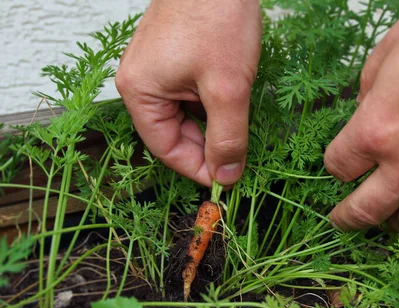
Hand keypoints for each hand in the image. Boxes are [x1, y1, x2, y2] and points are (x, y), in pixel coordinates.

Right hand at [116, 0, 261, 185]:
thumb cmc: (216, 16)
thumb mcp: (227, 88)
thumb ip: (227, 137)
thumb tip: (225, 176)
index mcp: (140, 92)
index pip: (166, 150)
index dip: (198, 169)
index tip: (227, 180)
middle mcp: (142, 83)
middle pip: (175, 134)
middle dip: (208, 147)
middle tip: (239, 156)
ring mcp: (158, 70)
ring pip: (187, 117)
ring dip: (213, 126)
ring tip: (239, 123)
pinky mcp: (176, 60)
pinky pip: (192, 96)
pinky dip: (213, 106)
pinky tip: (232, 103)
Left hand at [324, 0, 398, 233]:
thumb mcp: (398, 44)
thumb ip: (371, 81)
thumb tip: (366, 105)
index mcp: (377, 132)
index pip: (339, 165)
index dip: (337, 164)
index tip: (342, 164)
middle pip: (365, 211)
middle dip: (348, 217)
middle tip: (342, 220)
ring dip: (397, 220)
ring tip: (395, 216)